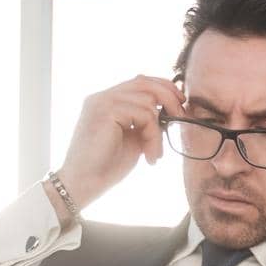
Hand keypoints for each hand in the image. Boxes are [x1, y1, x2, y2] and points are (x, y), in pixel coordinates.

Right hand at [54, 75, 186, 212]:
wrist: (84, 184)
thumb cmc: (106, 166)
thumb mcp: (133, 138)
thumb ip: (145, 121)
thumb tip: (171, 111)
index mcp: (106, 100)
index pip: (139, 81)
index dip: (163, 87)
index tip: (180, 103)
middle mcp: (102, 96)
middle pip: (145, 82)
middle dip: (169, 97)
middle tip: (182, 117)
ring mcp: (102, 101)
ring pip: (148, 101)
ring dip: (158, 131)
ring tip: (154, 154)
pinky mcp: (105, 111)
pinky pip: (144, 114)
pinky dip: (153, 136)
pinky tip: (149, 156)